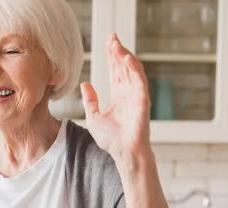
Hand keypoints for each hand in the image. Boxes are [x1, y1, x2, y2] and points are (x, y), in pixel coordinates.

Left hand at [80, 33, 150, 162]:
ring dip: (125, 56)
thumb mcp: (94, 117)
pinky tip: (126, 58)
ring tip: (117, 44)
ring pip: (132, 70)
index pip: (115, 71)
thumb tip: (85, 84)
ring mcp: (136, 95)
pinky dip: (134, 68)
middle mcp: (129, 93)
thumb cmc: (111, 140)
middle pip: (123, 67)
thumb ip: (90, 100)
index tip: (107, 42)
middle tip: (112, 36)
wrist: (122, 152)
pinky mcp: (142, 100)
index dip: (111, 57)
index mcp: (119, 96)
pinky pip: (139, 80)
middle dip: (118, 51)